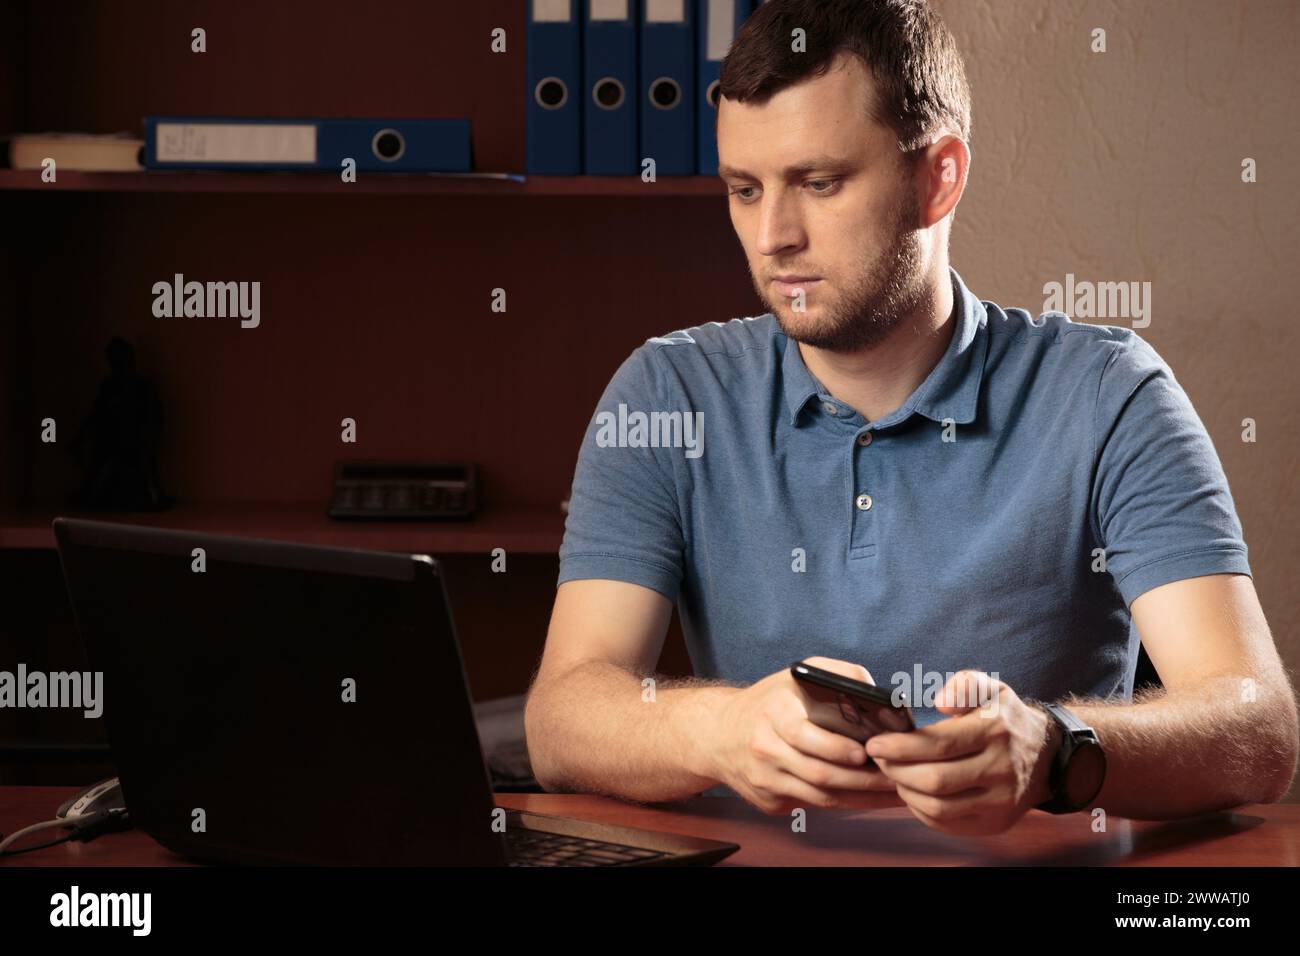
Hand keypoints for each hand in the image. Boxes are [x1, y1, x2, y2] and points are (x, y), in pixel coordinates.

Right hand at [708, 656, 906, 814]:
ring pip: (819, 797)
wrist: (718, 734)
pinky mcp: (768, 801)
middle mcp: (764, 748)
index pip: (801, 734)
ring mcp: (764, 780)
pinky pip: (812, 806)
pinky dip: (843, 804)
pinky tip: (867, 798)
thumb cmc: (769, 703)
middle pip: (817, 773)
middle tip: (895, 777)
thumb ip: (835, 674)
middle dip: (861, 779)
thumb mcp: (794, 677)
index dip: (834, 747)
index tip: (863, 752)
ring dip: (860, 797)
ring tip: (892, 791)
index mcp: (772, 713)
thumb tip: (876, 693)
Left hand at [865, 670, 1057, 834]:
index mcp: (995, 731)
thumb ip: (965, 685)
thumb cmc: (1006, 718)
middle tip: (879, 759)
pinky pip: (948, 824)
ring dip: (905, 792)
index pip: (940, 745)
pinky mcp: (995, 823)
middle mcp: (1001, 770)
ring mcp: (1000, 802)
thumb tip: (940, 701)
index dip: (901, 747)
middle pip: (936, 781)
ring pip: (939, 807)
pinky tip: (912, 792)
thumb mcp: (992, 689)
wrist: (1046, 757)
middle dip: (896, 771)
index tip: (874, 743)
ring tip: (894, 774)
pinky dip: (921, 810)